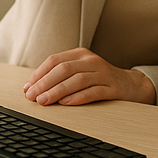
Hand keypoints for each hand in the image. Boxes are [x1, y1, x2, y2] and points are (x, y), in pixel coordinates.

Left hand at [23, 48, 156, 105]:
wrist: (131, 85)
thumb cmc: (100, 80)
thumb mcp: (81, 71)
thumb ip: (62, 75)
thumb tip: (34, 87)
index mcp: (81, 54)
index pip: (55, 60)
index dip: (39, 74)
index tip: (27, 87)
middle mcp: (91, 61)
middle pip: (63, 69)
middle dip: (44, 83)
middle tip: (32, 96)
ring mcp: (103, 73)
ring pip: (76, 80)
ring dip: (57, 91)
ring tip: (44, 101)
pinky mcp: (112, 88)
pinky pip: (93, 91)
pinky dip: (78, 97)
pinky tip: (66, 103)